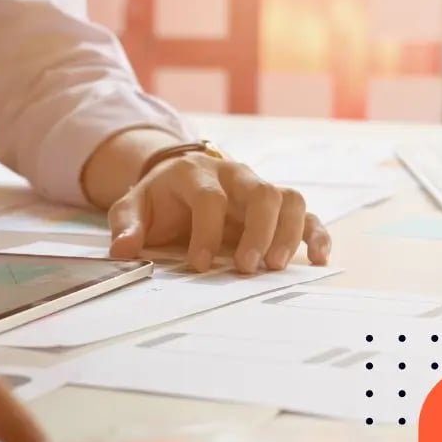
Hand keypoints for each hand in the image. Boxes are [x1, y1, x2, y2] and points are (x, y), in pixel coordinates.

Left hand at [107, 153, 331, 272]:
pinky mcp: (277, 206)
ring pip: (289, 198)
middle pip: (261, 192)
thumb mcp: (134, 208)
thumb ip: (127, 224)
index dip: (206, 231)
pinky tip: (317, 259)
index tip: (197, 264)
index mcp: (196, 173)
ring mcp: (259, 188)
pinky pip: (305, 213)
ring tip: (276, 267)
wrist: (178, 181)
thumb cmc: (159, 200)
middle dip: (258, 232)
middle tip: (247, 267)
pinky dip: (316, 234)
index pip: (210, 198)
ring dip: (288, 233)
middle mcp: (234, 176)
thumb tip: (123, 249)